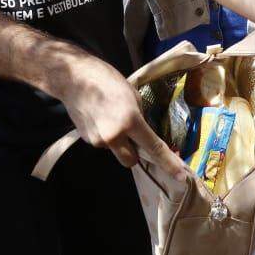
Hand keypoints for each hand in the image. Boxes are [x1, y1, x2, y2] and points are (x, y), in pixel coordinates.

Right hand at [50, 51, 186, 179]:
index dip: (169, 163)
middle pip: (131, 161)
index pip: (154, 148)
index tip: (181, 176)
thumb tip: (144, 133)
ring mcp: (98, 140)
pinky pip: (103, 144)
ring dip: (119, 142)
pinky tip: (100, 118)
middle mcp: (114, 136)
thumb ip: (140, 118)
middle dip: (135, 153)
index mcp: (130, 121)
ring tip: (111, 118)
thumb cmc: (107, 80)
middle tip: (135, 137)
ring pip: (116, 152)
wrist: (74, 78)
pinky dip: (106, 136)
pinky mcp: (86, 140)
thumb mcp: (133, 96)